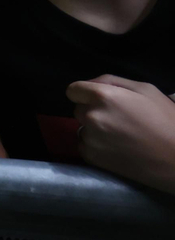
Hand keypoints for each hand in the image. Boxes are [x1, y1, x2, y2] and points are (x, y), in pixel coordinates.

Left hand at [68, 74, 174, 192]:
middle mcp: (91, 116)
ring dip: (94, 129)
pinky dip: (95, 145)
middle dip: (92, 110)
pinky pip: (84, 145)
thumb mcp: (145, 89)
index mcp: (103, 96)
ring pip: (82, 127)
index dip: (85, 93)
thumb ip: (112, 81)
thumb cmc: (166, 120)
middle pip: (79, 109)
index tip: (98, 100)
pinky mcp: (92, 157)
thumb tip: (89, 84)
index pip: (73, 90)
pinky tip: (116, 147)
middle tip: (118, 119)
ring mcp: (90, 138)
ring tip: (120, 135)